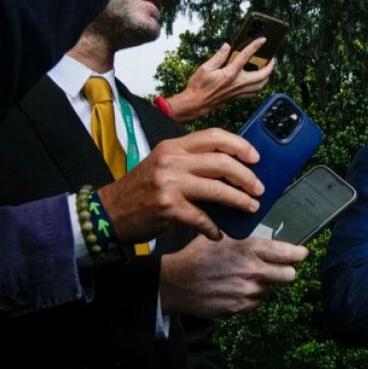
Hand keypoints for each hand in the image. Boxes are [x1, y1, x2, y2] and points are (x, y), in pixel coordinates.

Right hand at [97, 128, 262, 242]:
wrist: (108, 213)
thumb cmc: (141, 190)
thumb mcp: (164, 165)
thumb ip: (192, 162)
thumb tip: (233, 170)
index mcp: (173, 147)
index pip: (214, 136)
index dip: (240, 145)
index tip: (255, 157)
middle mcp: (172, 161)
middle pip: (222, 162)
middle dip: (246, 176)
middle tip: (259, 188)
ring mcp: (169, 184)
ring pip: (217, 189)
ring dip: (239, 201)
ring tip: (251, 207)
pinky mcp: (168, 208)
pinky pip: (202, 218)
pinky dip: (214, 227)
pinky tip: (218, 232)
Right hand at [159, 234, 307, 317]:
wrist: (176, 283)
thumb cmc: (197, 256)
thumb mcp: (223, 235)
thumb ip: (248, 236)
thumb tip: (271, 233)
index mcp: (250, 248)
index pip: (289, 253)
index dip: (298, 253)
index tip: (301, 253)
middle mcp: (253, 270)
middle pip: (289, 275)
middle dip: (286, 270)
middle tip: (279, 267)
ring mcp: (248, 290)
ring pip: (273, 288)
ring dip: (266, 283)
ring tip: (247, 276)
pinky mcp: (241, 307)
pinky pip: (258, 301)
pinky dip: (252, 295)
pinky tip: (238, 287)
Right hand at [166, 38, 275, 122]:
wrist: (197, 103)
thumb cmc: (199, 85)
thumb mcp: (205, 67)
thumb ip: (218, 56)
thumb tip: (227, 46)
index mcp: (230, 73)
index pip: (246, 56)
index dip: (255, 46)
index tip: (263, 40)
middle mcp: (238, 83)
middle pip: (262, 75)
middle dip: (270, 66)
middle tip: (272, 59)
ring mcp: (239, 91)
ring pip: (261, 85)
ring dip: (267, 76)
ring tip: (268, 69)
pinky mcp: (238, 96)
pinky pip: (255, 92)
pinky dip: (260, 86)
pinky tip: (259, 81)